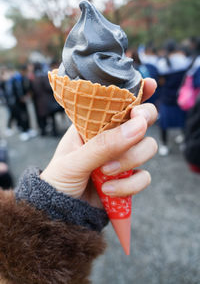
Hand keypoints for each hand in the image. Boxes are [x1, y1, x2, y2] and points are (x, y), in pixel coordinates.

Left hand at [40, 78, 157, 207]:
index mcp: (95, 125)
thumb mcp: (75, 160)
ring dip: (130, 160)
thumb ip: (104, 144)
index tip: (150, 85)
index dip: (136, 92)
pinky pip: (144, 177)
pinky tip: (108, 189)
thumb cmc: (59, 180)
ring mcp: (122, 158)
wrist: (60, 212)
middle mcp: (112, 138)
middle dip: (143, 121)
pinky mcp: (129, 179)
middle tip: (137, 127)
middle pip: (143, 120)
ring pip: (148, 147)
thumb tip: (138, 126)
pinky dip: (129, 185)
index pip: (117, 103)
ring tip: (105, 172)